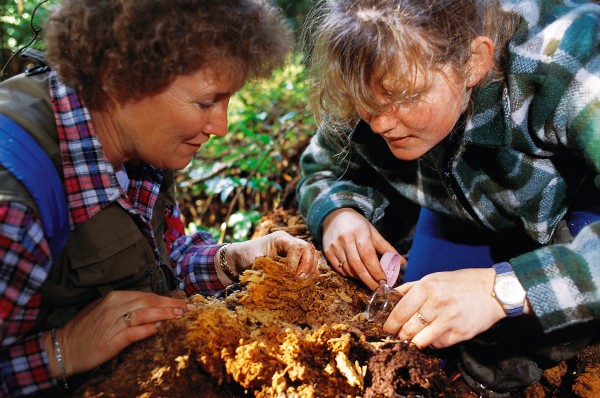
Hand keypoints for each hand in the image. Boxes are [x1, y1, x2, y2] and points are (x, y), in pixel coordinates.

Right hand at [45, 291, 192, 377]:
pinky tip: (159, 327)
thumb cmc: (85, 330)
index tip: (181, 300)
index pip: (146, 295)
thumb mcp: (104, 311)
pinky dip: (149, 328)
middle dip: (171, 303)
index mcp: (114, 297)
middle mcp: (115, 306)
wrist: (63, 348)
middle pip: (150, 301)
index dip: (166, 298)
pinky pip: (135, 331)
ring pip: (146, 313)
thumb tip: (151, 312)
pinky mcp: (113, 339)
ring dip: (166, 313)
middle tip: (188, 306)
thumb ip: (126, 308)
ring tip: (180, 314)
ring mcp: (114, 322)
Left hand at [228, 230, 318, 276]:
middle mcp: (290, 242)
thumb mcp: (255, 260)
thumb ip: (270, 267)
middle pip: (309, 249)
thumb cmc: (245, 257)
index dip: (296, 262)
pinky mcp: (297, 259)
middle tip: (300, 280)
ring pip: (313, 255)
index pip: (296, 247)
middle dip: (307, 266)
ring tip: (304, 282)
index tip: (290, 275)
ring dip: (311, 270)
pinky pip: (310, 263)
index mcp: (279, 238)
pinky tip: (306, 283)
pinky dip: (310, 273)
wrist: (240, 259)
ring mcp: (294, 250)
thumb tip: (286, 280)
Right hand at [322, 208, 401, 289]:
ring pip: (348, 269)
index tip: (384, 281)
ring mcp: (335, 246)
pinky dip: (349, 274)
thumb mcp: (373, 232)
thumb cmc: (357, 225)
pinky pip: (339, 269)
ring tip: (370, 280)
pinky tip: (357, 274)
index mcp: (360, 232)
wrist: (334, 216)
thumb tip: (402, 262)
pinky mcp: (327, 252)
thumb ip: (386, 248)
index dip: (376, 270)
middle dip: (369, 280)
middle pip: (358, 265)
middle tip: (378, 288)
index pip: (368, 256)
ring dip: (360, 278)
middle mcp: (346, 239)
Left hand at [383, 268, 505, 347]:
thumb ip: (411, 288)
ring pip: (420, 341)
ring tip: (413, 338)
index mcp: (427, 287)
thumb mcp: (434, 278)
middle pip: (408, 329)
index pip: (400, 311)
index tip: (386, 328)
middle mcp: (437, 303)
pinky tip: (433, 335)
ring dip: (414, 341)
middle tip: (398, 335)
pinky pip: (438, 345)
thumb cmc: (461, 283)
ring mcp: (449, 320)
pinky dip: (432, 343)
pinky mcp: (460, 333)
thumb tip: (391, 296)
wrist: (493, 290)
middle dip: (400, 335)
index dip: (390, 324)